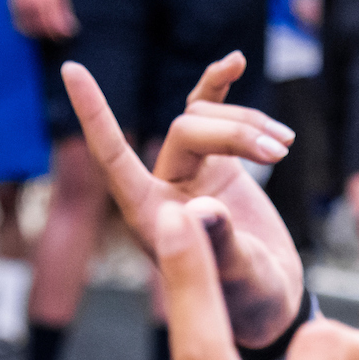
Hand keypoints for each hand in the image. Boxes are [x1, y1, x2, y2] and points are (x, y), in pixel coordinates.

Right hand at [12, 0, 76, 39]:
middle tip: (58, 37)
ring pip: (30, 30)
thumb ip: (64, 11)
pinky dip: (28, 30)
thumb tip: (70, 30)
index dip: (62, 34)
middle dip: (51, 35)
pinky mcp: (12, 6)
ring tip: (47, 33)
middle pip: (42, 29)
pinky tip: (35, 30)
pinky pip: (19, 25)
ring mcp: (20, 5)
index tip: (68, 36)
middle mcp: (32, 3)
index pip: (54, 24)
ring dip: (39, 35)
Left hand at [66, 54, 303, 352]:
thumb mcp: (237, 277)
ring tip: (286, 145)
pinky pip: (210, 110)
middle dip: (235, 133)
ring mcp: (189, 171)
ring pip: (205, 116)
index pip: (113, 158)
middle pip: (186, 130)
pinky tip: (235, 62)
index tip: (72, 70)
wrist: (271, 297)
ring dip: (249, 123)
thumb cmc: (246, 297)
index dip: (95, 116)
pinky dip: (222, 87)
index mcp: (150, 216)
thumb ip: (216, 243)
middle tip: (280, 155)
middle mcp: (162, 189)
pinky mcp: (217, 161)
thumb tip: (198, 209)